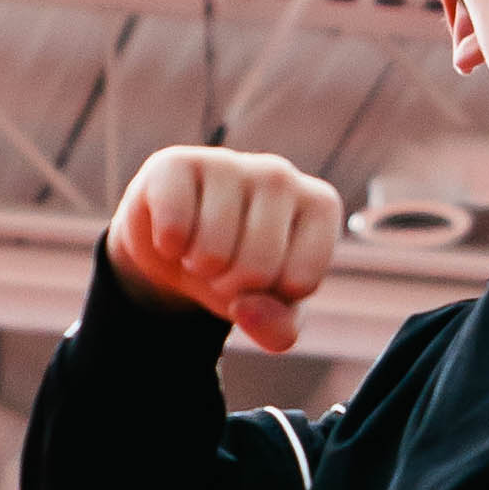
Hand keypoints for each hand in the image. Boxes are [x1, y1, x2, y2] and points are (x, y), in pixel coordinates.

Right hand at [107, 145, 341, 351]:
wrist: (177, 247)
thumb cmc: (237, 271)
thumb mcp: (268, 311)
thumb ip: (278, 328)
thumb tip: (247, 310)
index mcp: (320, 207)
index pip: (300, 282)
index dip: (271, 298)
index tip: (263, 278)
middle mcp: (281, 175)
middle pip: (257, 267)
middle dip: (231, 285)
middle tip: (225, 265)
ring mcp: (229, 161)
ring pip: (213, 249)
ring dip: (198, 266)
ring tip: (200, 247)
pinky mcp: (176, 161)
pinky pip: (174, 226)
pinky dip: (168, 245)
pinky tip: (174, 231)